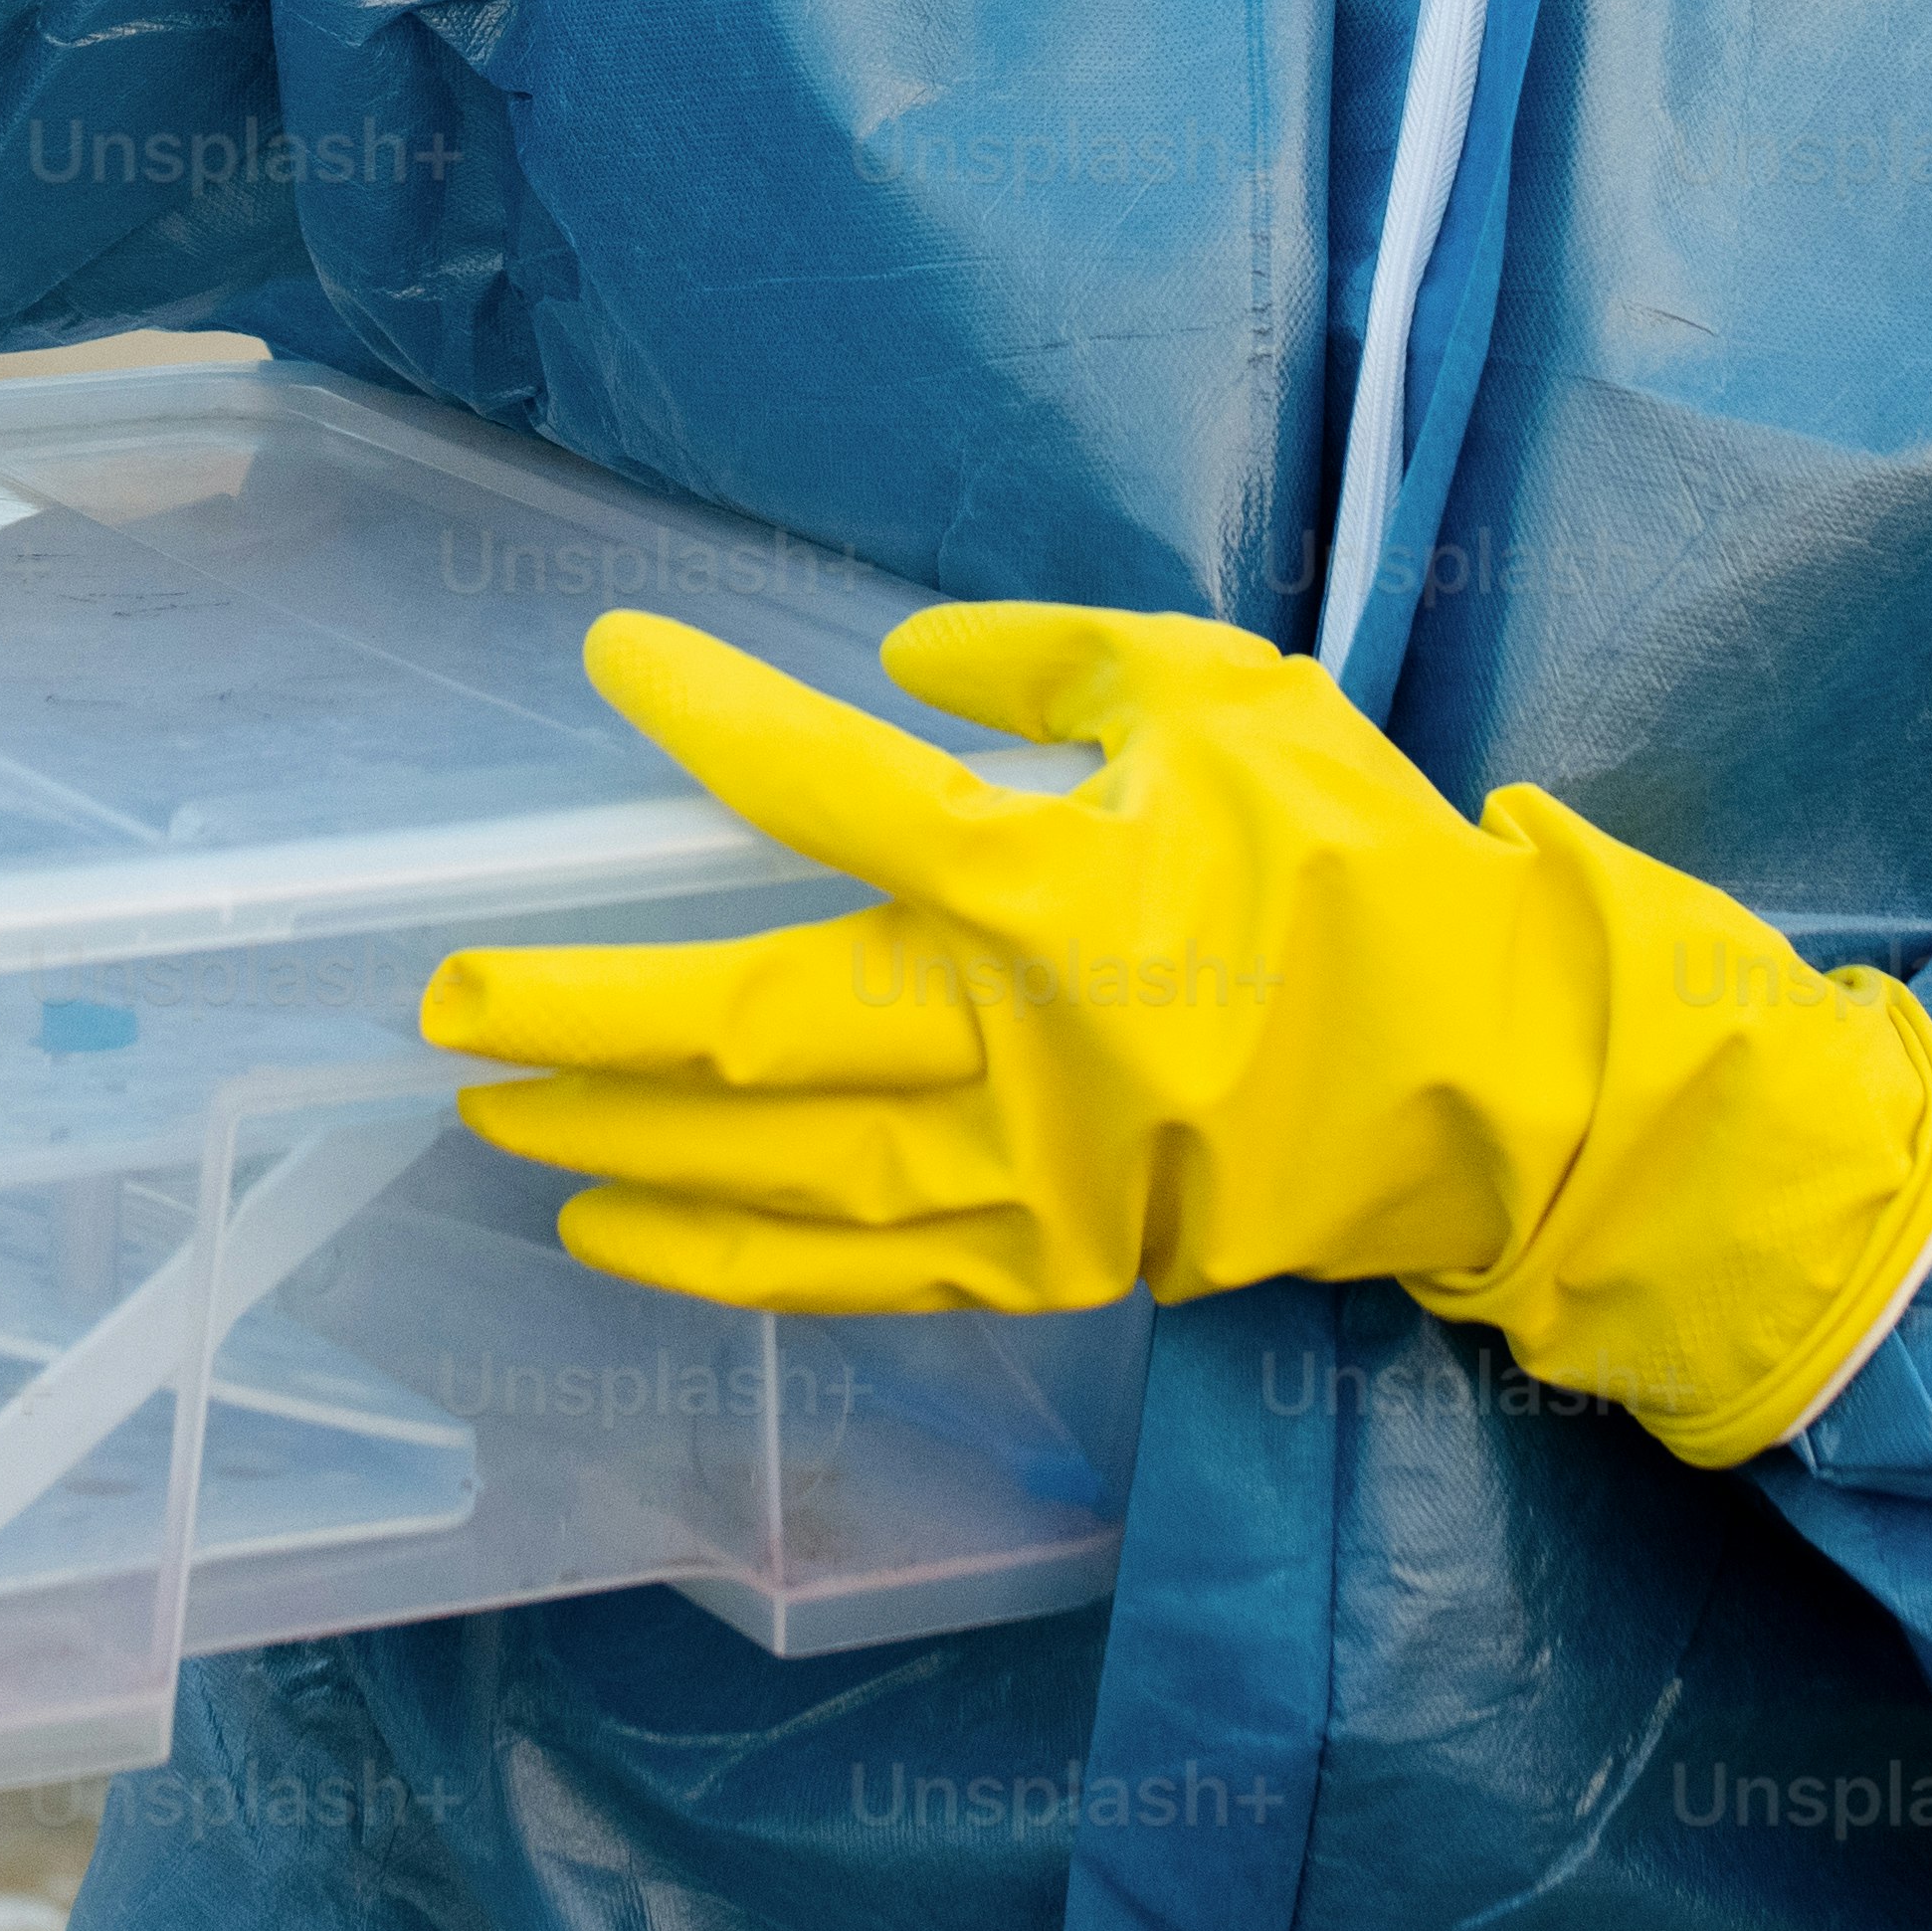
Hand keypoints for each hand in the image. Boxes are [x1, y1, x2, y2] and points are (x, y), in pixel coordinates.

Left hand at [417, 601, 1931, 1467]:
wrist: (1486, 1076)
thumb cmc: (1355, 864)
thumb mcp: (1226, 696)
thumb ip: (1056, 659)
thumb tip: (908, 659)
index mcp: (1054, 880)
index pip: (833, 788)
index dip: (713, 719)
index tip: (621, 663)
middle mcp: (1011, 1034)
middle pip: (746, 1026)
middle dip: (578, 1013)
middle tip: (445, 990)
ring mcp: (1020, 1167)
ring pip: (767, 1169)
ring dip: (613, 1139)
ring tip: (491, 1105)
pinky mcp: (1038, 1258)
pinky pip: (839, 1271)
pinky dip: (710, 1255)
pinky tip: (607, 1224)